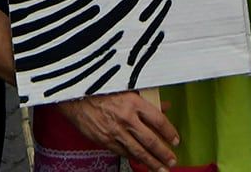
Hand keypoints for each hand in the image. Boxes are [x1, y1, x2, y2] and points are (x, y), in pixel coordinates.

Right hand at [54, 92, 180, 170]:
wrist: (75, 95)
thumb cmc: (100, 88)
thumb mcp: (126, 87)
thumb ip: (147, 98)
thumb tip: (164, 106)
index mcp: (133, 102)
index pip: (158, 121)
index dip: (170, 132)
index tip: (176, 140)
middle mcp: (126, 118)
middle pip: (151, 141)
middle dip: (163, 154)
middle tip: (172, 161)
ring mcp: (115, 132)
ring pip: (138, 151)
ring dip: (151, 162)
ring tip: (161, 169)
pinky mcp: (105, 140)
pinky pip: (123, 152)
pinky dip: (133, 158)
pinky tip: (140, 162)